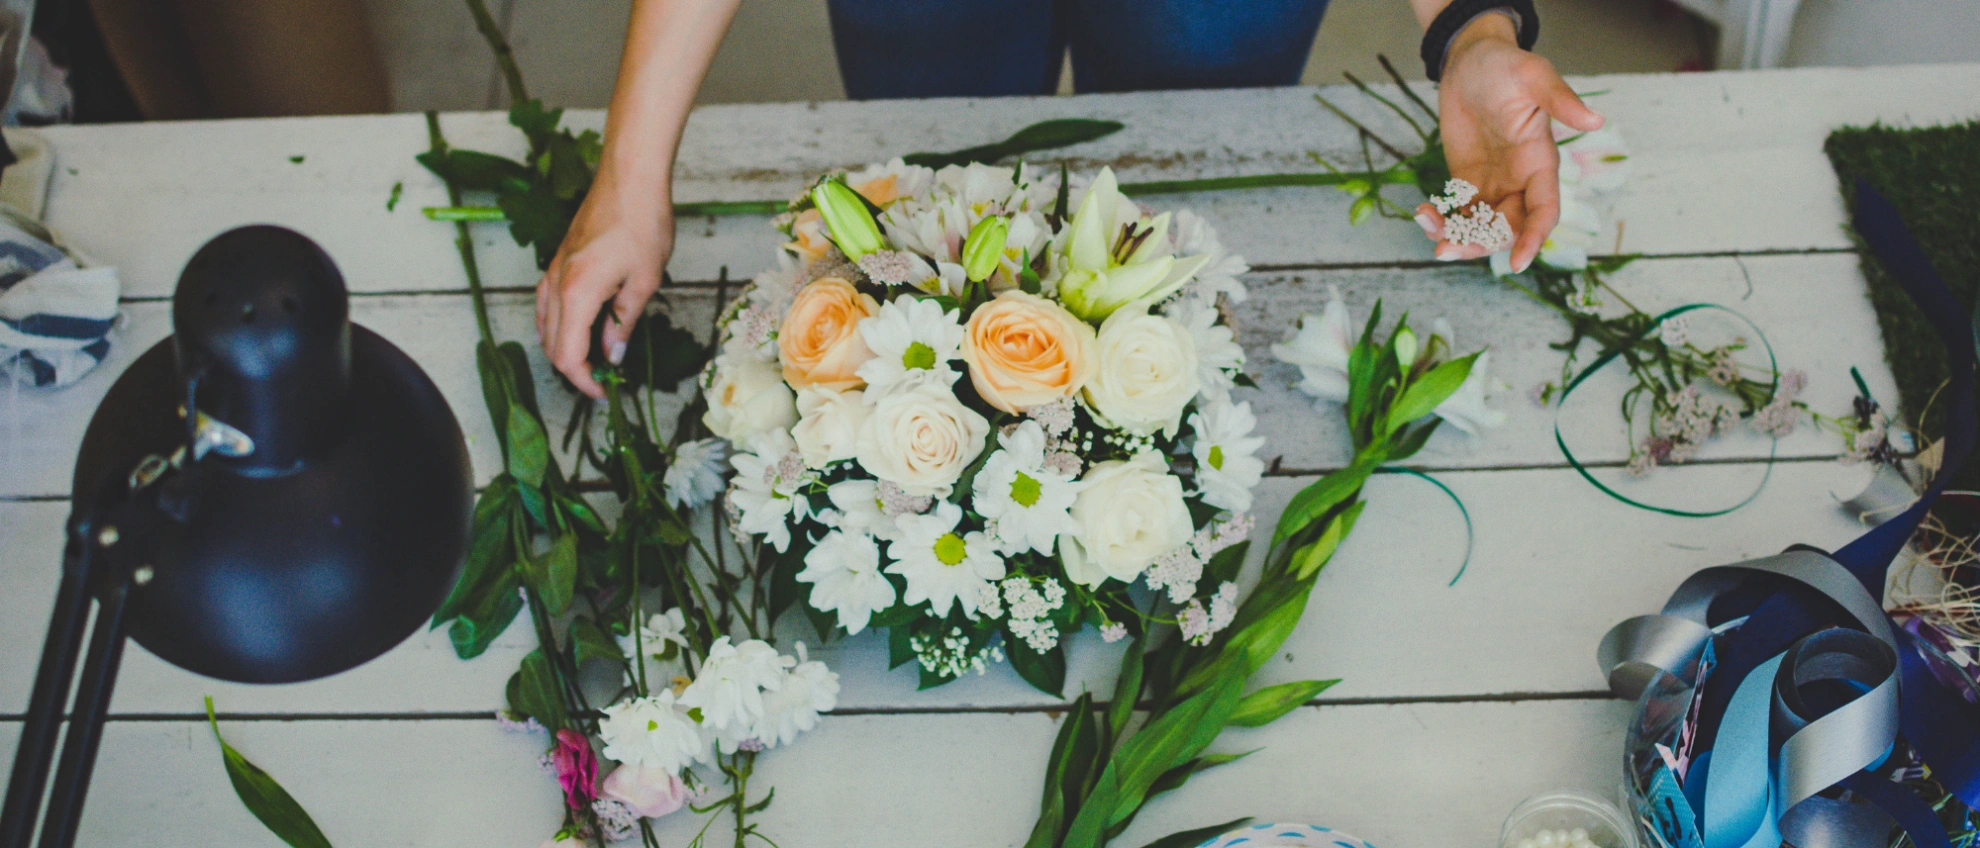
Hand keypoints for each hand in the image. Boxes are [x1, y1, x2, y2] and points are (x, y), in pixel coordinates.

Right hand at [536, 161, 672, 398]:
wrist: (630, 179)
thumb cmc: (642, 224)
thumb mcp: (644, 282)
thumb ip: (623, 323)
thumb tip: (612, 355)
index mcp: (577, 294)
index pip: (568, 355)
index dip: (584, 381)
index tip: (605, 392)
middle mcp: (556, 285)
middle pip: (552, 345)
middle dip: (575, 370)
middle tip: (605, 380)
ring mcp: (553, 271)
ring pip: (545, 326)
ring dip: (564, 348)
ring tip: (594, 359)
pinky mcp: (558, 261)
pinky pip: (547, 304)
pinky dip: (557, 326)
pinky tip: (576, 329)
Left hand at [1414, 13, 1603, 271]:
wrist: (1471, 61)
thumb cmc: (1506, 65)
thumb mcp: (1534, 76)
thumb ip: (1560, 100)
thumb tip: (1596, 119)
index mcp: (1540, 162)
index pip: (1544, 210)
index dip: (1534, 237)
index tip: (1517, 262)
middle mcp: (1519, 180)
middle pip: (1508, 228)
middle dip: (1481, 244)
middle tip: (1447, 248)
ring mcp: (1492, 183)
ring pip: (1480, 227)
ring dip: (1457, 237)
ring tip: (1429, 230)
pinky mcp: (1466, 180)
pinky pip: (1457, 213)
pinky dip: (1440, 221)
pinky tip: (1422, 212)